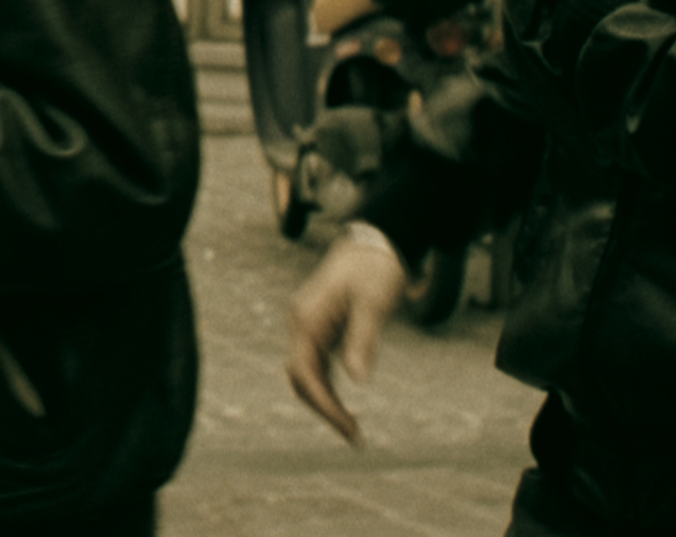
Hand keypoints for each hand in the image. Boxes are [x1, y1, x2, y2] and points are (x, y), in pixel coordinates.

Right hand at [286, 228, 406, 446]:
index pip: (304, 372)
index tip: (348, 427)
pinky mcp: (321, 326)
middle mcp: (301, 322)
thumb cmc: (376, 269)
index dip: (324, 404)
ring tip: (352, 427)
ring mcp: (309, 324)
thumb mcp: (374, 304)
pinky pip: (317, 363)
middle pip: (299, 376)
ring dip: (325, 400)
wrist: (375, 240)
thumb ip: (363, 341)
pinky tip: (346, 401)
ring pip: (306, 372)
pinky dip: (328, 385)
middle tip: (354, 435)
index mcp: (307, 317)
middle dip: (323, 408)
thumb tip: (358, 381)